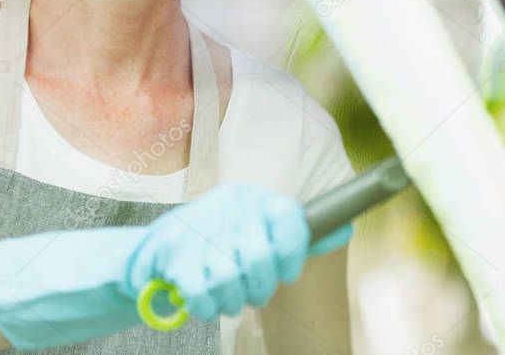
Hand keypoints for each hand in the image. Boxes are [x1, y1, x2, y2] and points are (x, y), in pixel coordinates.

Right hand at [123, 183, 350, 320]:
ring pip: (231, 280)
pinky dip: (206, 307)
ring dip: (231, 300)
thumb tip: (345, 229)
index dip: (293, 254)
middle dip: (260, 288)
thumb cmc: (220, 243)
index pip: (290, 220)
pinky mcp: (173, 251)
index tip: (287, 272)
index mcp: (255, 198)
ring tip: (227, 295)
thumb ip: (298, 235)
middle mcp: (230, 204)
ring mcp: (200, 225)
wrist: (159, 248)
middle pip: (261, 258)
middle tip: (253, 292)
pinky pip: (202, 294)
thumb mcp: (258, 230)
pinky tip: (205, 300)